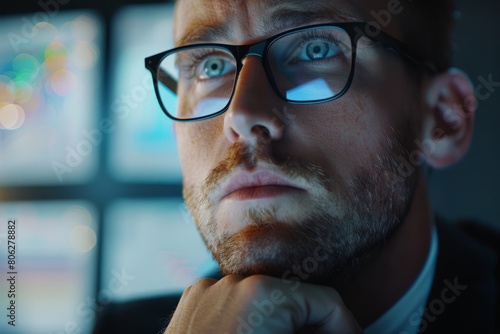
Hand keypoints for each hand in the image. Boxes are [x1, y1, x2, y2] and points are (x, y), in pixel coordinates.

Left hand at [165, 274, 361, 333]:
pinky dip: (250, 322)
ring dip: (281, 326)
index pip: (327, 302)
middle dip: (311, 329)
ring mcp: (210, 289)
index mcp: (264, 295)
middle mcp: (235, 282)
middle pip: (296, 301)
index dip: (347, 329)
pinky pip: (235, 304)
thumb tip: (346, 333)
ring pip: (265, 302)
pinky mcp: (194, 300)